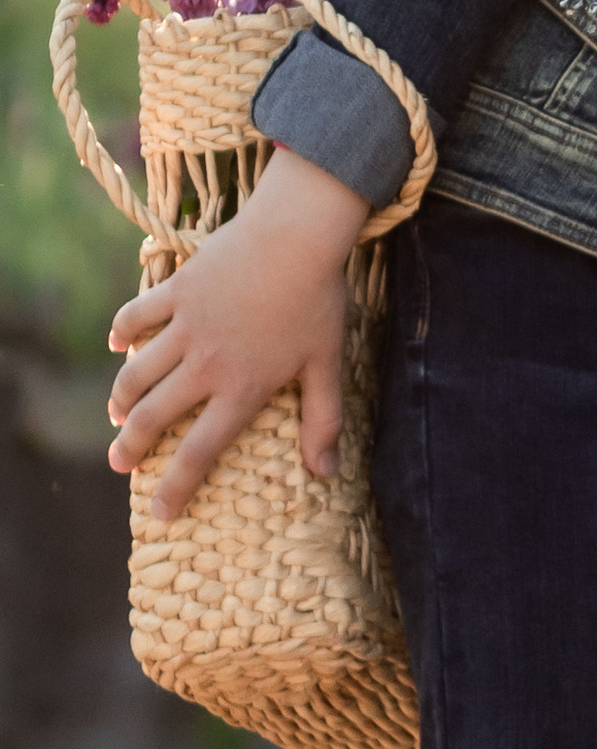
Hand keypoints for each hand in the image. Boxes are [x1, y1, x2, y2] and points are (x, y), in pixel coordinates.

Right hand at [105, 148, 373, 520]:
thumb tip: (327, 472)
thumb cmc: (317, 299)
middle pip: (153, 418)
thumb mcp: (326, 363)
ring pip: (136, 374)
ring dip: (121, 399)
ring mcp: (186, 327)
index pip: (199, 452)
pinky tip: (117, 344)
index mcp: (241, 388)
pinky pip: (136, 316)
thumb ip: (323, 419)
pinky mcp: (176, 291)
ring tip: (117, 415)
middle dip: (131, 448)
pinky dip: (122, 331)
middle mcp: (205, 364)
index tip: (161, 514)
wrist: (297, 233)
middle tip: (120, 463)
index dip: (176, 487)